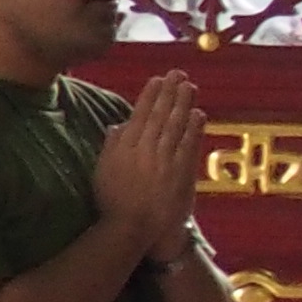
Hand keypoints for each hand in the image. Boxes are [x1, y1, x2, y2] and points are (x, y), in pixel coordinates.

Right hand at [91, 72, 205, 261]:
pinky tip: (199, 114)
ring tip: (190, 87)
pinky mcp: (181, 171)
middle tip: (178, 74)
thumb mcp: (103, 171)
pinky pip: (189, 144)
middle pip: (161, 115)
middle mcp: (147, 149)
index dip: (150, 96)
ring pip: (177, 126)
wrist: (133, 227)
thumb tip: (118, 126)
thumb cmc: (112, 201)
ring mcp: (166, 159)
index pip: (140, 115)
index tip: (158, 79)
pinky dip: (194, 128)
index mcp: (126, 147)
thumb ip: (111, 146)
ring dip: (184, 104)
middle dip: (170, 93)